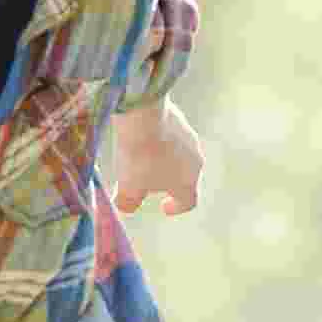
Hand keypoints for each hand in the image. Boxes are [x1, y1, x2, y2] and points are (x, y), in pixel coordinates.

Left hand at [111, 100, 203, 217]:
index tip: (163, 207)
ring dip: (164, 161)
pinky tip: (142, 139)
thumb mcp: (129, 187)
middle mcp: (196, 160)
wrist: (143, 114)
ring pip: (179, 156)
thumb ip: (128, 202)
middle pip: (184, 178)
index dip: (176, 207)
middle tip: (147, 183)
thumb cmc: (139, 157)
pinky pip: (172, 137)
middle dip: (167, 183)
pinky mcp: (180, 119)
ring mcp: (190, 137)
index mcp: (188, 183)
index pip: (189, 202)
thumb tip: (125, 207)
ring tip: (142, 159)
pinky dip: (160, 143)